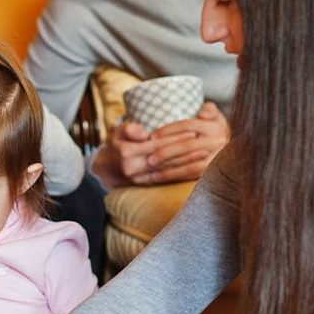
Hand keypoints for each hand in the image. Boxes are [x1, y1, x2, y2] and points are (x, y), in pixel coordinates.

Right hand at [92, 102, 228, 186]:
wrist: (106, 167)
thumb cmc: (116, 143)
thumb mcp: (118, 131)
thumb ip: (130, 129)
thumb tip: (144, 133)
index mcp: (127, 151)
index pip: (157, 143)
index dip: (176, 137)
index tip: (194, 130)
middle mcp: (133, 167)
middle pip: (166, 158)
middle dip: (188, 150)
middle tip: (207, 142)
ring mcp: (139, 178)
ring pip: (169, 169)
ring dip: (189, 162)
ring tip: (207, 153)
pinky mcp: (146, 184)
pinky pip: (167, 178)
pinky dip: (182, 172)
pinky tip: (197, 167)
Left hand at [147, 102, 229, 182]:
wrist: (232, 145)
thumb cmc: (214, 127)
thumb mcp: (215, 115)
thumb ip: (209, 109)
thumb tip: (202, 113)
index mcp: (214, 126)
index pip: (188, 126)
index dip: (168, 130)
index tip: (152, 136)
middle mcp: (216, 143)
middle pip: (187, 147)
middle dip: (166, 152)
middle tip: (149, 158)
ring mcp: (216, 159)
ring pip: (191, 165)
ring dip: (170, 170)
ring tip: (151, 173)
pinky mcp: (212, 172)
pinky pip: (192, 176)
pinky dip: (175, 177)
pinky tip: (160, 179)